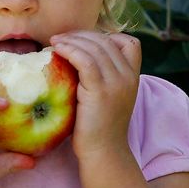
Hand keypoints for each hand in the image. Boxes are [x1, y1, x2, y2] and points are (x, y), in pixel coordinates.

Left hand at [48, 31, 140, 162]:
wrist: (103, 152)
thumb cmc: (99, 127)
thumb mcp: (110, 97)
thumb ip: (104, 77)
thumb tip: (80, 56)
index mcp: (134, 77)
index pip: (130, 43)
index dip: (106, 36)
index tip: (84, 42)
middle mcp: (129, 76)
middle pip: (107, 41)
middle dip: (82, 35)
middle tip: (61, 37)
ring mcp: (116, 83)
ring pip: (95, 47)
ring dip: (72, 40)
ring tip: (55, 41)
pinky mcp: (100, 90)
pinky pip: (84, 60)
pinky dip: (69, 50)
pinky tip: (57, 49)